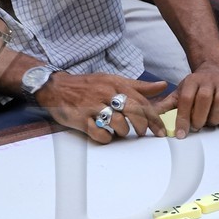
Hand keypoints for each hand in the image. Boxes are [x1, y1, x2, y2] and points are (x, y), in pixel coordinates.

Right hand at [34, 71, 166, 143]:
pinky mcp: (81, 119)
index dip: (154, 118)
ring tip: (121, 132)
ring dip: (123, 132)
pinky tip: (106, 135)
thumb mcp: (113, 80)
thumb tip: (163, 86)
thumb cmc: (88, 85)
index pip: (141, 101)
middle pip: (133, 112)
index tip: (161, 130)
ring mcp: (92, 106)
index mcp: (115, 84)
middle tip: (143, 133)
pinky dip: (106, 138)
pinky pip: (100, 134)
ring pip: (118, 124)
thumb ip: (138, 86)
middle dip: (142, 126)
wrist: (56, 87)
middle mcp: (105, 93)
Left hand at [165, 59, 218, 135]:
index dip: (183, 118)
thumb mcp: (181, 91)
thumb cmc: (197, 84)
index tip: (181, 134)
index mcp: (193, 80)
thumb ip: (167, 104)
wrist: (216, 68)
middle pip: (204, 99)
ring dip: (215, 118)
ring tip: (210, 122)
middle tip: (197, 127)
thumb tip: (152, 115)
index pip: (186, 99)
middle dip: (199, 118)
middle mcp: (209, 80)